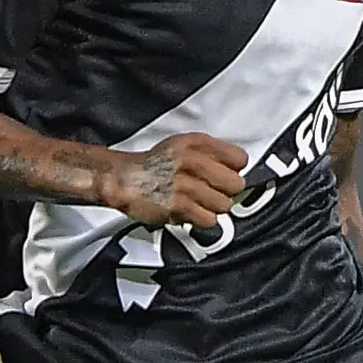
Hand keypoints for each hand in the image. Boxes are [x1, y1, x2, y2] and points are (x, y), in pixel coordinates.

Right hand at [103, 133, 248, 227]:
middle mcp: (192, 160)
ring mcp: (185, 183)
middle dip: (225, 192)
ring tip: (197, 203)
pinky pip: (209, 220)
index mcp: (197, 143)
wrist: (122, 178)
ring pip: (224, 205)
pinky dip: (201, 220)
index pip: (240, 159)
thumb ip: (210, 154)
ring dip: (212, 208)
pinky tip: (189, 212)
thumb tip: (237, 171)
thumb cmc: (153, 166)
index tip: (225, 176)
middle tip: (211, 193)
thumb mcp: (182, 146)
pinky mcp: (178, 205)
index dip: (234, 171)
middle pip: (236, 185)